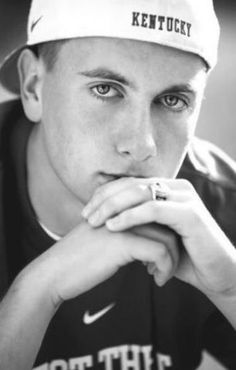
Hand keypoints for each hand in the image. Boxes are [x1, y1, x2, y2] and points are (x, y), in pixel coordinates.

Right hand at [33, 221, 178, 305]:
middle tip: (167, 264)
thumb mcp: (104, 234)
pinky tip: (157, 280)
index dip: (168, 231)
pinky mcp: (124, 242)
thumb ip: (125, 228)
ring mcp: (124, 224)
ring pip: (168, 237)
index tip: (164, 252)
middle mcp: (125, 209)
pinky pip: (160, 252)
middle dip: (175, 245)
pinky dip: (166, 268)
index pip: (158, 211)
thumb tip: (151, 239)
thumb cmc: (79, 257)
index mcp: (121, 205)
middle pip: (168, 222)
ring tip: (160, 274)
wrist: (55, 272)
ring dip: (172, 259)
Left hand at [82, 177, 235, 296]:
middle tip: (85, 216)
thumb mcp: (156, 235)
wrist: (216, 274)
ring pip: (139, 193)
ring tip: (94, 222)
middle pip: (131, 184)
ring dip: (112, 206)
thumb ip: (138, 223)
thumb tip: (107, 222)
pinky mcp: (190, 214)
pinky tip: (112, 226)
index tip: (86, 211)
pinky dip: (130, 216)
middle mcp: (176, 188)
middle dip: (104, 199)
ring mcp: (185, 198)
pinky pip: (154, 209)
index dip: (105, 194)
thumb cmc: (184, 256)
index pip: (129, 183)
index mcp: (168, 189)